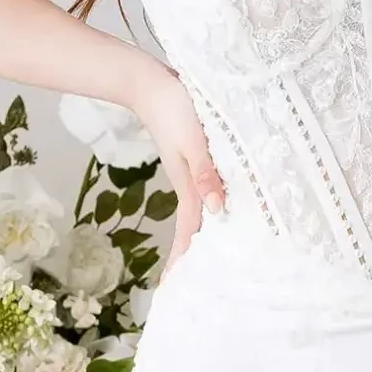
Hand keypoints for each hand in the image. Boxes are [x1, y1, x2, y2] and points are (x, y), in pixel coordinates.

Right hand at [139, 74, 227, 277]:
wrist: (151, 84)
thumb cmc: (174, 110)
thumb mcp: (193, 143)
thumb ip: (206, 174)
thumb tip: (217, 209)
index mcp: (189, 186)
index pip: (189, 231)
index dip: (184, 258)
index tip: (174, 286)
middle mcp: (190, 184)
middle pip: (194, 227)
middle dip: (192, 256)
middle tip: (198, 284)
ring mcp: (191, 172)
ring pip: (201, 210)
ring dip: (204, 234)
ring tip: (212, 256)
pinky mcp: (195, 159)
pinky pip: (206, 190)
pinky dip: (211, 205)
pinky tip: (221, 209)